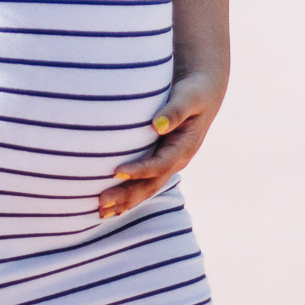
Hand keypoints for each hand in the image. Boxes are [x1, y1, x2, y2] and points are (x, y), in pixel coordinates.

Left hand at [97, 71, 225, 218]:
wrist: (203, 93)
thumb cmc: (194, 92)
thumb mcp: (189, 98)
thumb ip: (175, 111)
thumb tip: (157, 125)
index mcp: (185, 147)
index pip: (160, 164)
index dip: (140, 170)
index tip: (117, 172)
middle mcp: (177, 160)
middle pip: (151, 184)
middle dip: (127, 196)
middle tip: (101, 203)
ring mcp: (168, 163)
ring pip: (146, 188)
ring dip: (125, 201)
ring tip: (100, 212)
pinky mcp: (160, 161)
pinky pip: (144, 182)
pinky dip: (128, 195)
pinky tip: (111, 205)